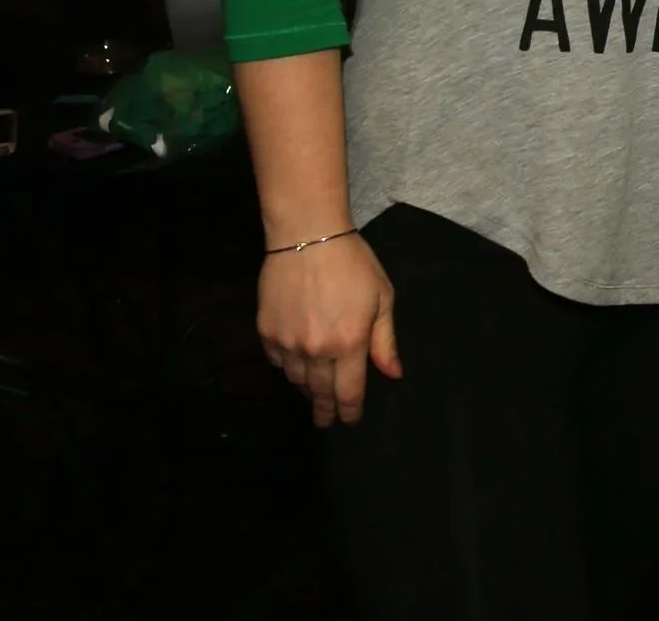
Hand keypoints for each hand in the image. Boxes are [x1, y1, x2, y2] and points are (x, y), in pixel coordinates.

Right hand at [256, 232, 401, 426]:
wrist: (307, 236)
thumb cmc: (353, 263)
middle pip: (319, 392)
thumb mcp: (382, 298)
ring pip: (296, 380)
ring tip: (314, 394)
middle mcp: (316, 349)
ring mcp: (287, 342)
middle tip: (326, 422)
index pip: (348, 392)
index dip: (350, 411)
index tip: (350, 421)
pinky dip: (287, 368)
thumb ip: (384, 341)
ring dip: (307, 389)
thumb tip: (392, 374)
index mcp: (349, 343)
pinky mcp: (266, 331)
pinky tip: (295, 366)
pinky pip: (277, 362)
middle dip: (325, 410)